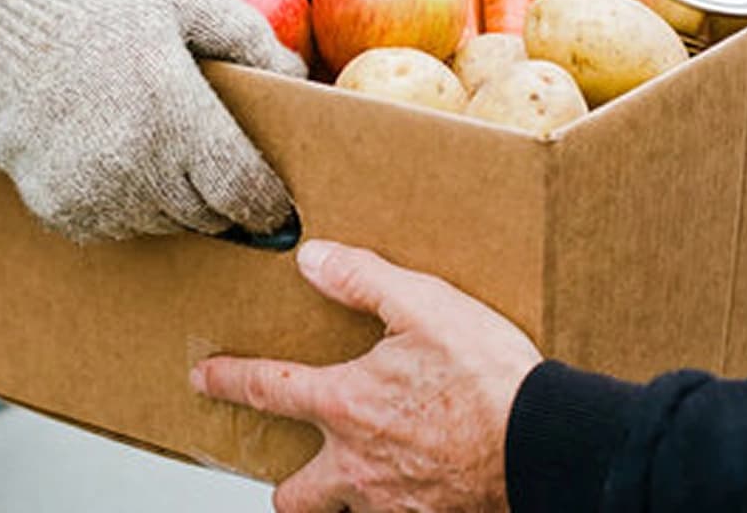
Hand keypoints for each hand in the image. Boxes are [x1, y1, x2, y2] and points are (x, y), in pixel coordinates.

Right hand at [0, 0, 306, 238]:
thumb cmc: (99, 2)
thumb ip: (250, 38)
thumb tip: (301, 80)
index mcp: (170, 110)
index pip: (241, 191)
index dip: (268, 202)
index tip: (281, 202)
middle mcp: (129, 163)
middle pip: (207, 216)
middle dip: (224, 198)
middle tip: (223, 166)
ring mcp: (88, 192)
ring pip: (163, 225)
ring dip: (176, 202)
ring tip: (164, 151)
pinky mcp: (55, 208)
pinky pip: (115, 227)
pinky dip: (128, 204)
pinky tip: (119, 155)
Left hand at [192, 241, 542, 512]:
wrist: (543, 444)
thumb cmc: (488, 377)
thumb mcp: (425, 305)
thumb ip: (363, 280)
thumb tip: (311, 259)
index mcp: (347, 405)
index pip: (267, 390)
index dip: (228, 380)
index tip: (203, 377)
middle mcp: (357, 466)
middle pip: (294, 494)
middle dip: (287, 486)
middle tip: (293, 473)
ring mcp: (393, 504)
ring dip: (343, 503)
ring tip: (363, 482)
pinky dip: (401, 507)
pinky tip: (421, 490)